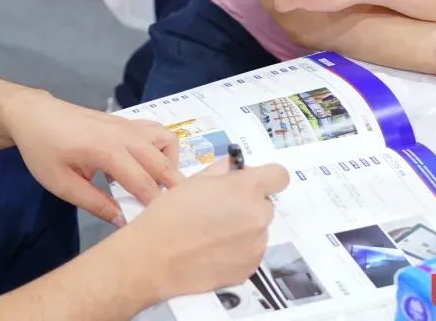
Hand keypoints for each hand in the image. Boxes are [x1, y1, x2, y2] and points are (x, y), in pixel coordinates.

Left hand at [4, 91, 183, 225]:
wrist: (33, 115)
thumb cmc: (43, 150)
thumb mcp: (61, 184)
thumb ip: (94, 203)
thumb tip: (122, 221)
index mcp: (106, 151)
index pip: (143, 182)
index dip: (153, 205)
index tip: (159, 225)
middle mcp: (124, 135)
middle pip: (162, 161)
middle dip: (173, 187)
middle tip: (172, 212)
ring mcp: (127, 125)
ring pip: (166, 139)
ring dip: (170, 163)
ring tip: (158, 185)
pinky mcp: (126, 122)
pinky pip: (156, 131)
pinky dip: (161, 148)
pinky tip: (145, 165)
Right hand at [125, 159, 289, 300]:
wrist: (155, 257)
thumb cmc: (170, 215)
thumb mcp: (195, 181)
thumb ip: (222, 171)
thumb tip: (234, 168)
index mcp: (246, 188)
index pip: (279, 176)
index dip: (267, 178)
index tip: (253, 184)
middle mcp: (258, 215)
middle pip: (265, 204)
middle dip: (248, 205)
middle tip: (220, 211)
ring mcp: (256, 244)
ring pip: (257, 229)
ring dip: (243, 229)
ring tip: (212, 234)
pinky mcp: (250, 267)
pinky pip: (251, 252)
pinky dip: (238, 250)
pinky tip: (213, 250)